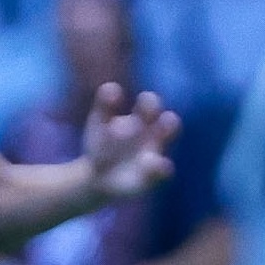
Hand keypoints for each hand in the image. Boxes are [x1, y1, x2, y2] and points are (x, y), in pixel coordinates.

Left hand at [82, 83, 180, 201]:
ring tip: (150, 155)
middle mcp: (153, 136)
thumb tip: (110, 87)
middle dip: (166, 122)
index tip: (143, 98)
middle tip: (161, 117)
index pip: (150, 106)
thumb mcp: (99, 122)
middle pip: (167, 125)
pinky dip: (158, 170)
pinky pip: (160, 173)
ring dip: (162, 149)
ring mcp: (153, 157)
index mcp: (142, 120)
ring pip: (165, 151)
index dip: (149, 102)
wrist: (97, 176)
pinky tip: (151, 166)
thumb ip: (104, 105)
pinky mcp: (150, 178)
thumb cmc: (102, 142)